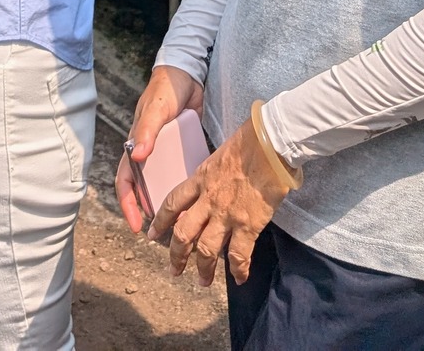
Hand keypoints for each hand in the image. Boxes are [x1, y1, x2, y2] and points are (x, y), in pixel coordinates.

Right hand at [117, 66, 202, 232]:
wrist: (187, 74)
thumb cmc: (164, 90)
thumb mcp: (156, 110)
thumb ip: (147, 131)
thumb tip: (138, 156)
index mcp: (137, 147)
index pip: (126, 181)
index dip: (128, 205)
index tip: (137, 226)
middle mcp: (150, 154)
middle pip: (147, 189)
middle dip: (153, 212)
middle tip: (165, 232)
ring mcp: (167, 154)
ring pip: (167, 184)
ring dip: (172, 203)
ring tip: (186, 223)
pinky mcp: (184, 150)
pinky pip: (184, 173)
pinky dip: (190, 187)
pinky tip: (203, 200)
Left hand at [149, 115, 291, 286]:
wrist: (270, 144)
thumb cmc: (251, 142)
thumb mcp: (221, 154)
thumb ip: (214, 174)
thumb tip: (216, 183)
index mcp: (200, 178)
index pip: (172, 203)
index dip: (161, 221)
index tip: (153, 234)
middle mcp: (208, 200)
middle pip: (183, 234)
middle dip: (177, 255)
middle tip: (174, 269)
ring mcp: (226, 214)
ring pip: (206, 250)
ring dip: (203, 269)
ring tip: (203, 281)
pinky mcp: (247, 224)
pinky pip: (238, 255)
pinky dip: (238, 270)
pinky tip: (240, 278)